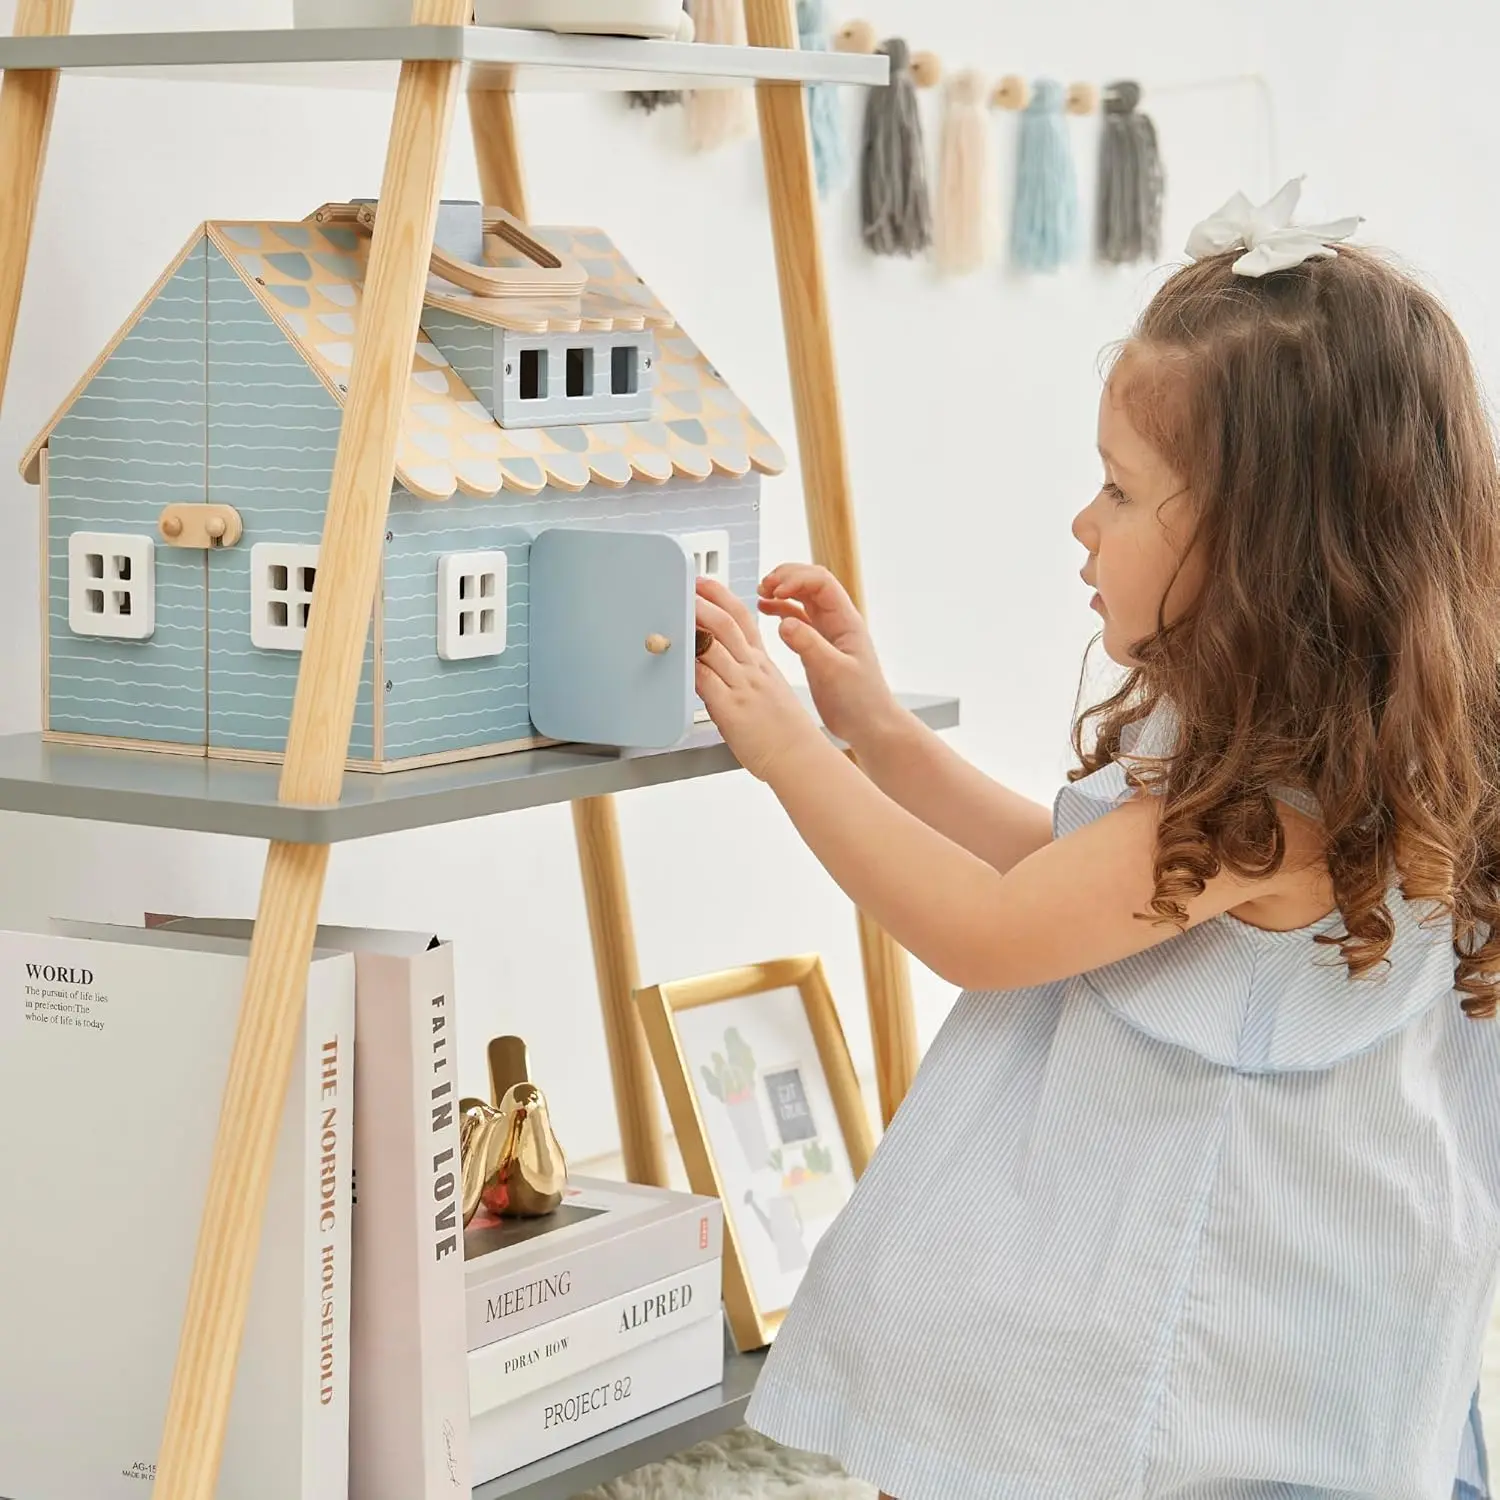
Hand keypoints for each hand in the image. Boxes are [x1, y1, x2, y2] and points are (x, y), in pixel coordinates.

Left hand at [694, 577, 827, 781]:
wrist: (799, 757)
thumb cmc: (783, 731)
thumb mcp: (769, 690)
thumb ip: (744, 674)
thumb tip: (716, 665)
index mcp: (762, 663)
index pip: (743, 619)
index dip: (722, 597)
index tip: (705, 583)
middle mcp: (753, 669)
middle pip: (727, 625)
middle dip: (704, 602)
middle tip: (686, 588)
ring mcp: (743, 687)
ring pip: (715, 646)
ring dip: (694, 627)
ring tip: (675, 613)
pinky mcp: (731, 708)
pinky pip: (705, 680)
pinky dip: (690, 666)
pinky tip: (677, 658)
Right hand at [757, 564, 900, 751]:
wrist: (870, 725)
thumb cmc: (861, 701)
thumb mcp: (833, 672)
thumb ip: (809, 645)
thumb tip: (784, 622)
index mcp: (846, 621)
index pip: (821, 582)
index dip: (796, 579)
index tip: (775, 591)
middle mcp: (837, 622)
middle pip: (810, 582)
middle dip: (786, 578)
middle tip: (763, 586)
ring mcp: (826, 633)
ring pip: (802, 598)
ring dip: (781, 591)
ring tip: (760, 594)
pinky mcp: (817, 647)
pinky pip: (797, 618)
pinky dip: (780, 610)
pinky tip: (764, 610)